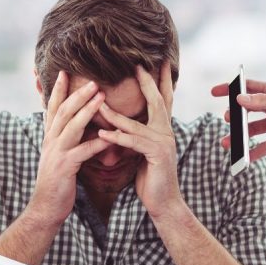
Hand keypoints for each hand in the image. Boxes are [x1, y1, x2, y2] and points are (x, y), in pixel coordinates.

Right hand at [27, 71, 111, 226]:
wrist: (45, 207)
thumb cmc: (57, 182)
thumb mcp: (59, 156)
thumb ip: (66, 140)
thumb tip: (76, 126)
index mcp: (49, 137)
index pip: (53, 108)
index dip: (58, 90)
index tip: (65, 72)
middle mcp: (50, 141)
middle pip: (63, 111)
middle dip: (77, 94)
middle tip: (93, 79)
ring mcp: (56, 153)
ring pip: (71, 126)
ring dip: (86, 110)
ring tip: (101, 96)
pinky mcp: (65, 167)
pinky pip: (83, 151)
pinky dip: (98, 143)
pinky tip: (111, 137)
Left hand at [98, 63, 180, 217]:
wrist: (163, 202)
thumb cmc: (151, 178)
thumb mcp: (142, 152)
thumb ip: (137, 136)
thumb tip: (122, 124)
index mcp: (163, 130)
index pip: (163, 99)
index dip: (160, 80)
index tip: (158, 62)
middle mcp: (166, 132)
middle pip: (157, 101)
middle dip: (147, 82)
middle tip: (137, 65)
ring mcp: (164, 143)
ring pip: (136, 123)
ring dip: (115, 114)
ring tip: (98, 103)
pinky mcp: (157, 155)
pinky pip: (133, 143)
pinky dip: (117, 138)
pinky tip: (102, 134)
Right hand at [211, 79, 265, 160]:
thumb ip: (262, 101)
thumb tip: (239, 100)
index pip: (247, 88)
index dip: (230, 89)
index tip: (214, 92)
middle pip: (247, 111)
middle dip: (234, 116)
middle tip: (227, 119)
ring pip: (253, 131)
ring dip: (240, 137)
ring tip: (227, 143)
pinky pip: (264, 146)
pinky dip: (254, 153)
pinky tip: (243, 158)